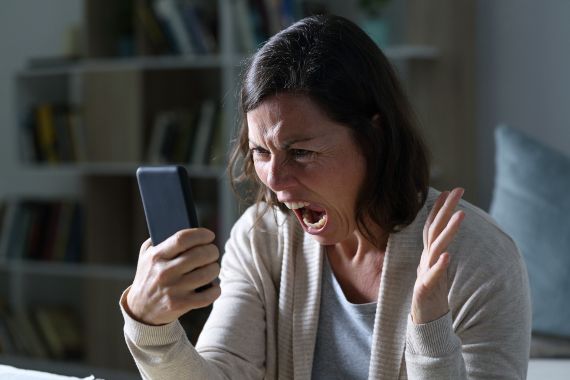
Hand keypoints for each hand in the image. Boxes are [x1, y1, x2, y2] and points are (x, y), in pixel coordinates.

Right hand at [125, 228, 220, 325]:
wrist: (141, 309)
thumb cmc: (149, 275)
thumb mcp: (146, 255)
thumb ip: (161, 240)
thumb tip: (186, 227)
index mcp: (156, 256)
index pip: (182, 239)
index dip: (200, 235)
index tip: (209, 236)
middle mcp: (164, 272)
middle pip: (199, 255)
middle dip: (212, 251)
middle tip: (213, 252)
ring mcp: (173, 290)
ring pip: (207, 274)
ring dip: (215, 268)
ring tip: (212, 267)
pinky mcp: (180, 305)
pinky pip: (207, 296)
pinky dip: (215, 289)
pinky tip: (213, 286)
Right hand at [411, 188, 464, 324]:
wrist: (423, 322)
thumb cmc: (431, 294)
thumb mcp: (435, 268)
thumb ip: (437, 250)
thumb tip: (444, 232)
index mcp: (428, 255)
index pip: (432, 226)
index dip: (439, 208)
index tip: (449, 190)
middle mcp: (425, 260)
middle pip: (433, 230)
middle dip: (445, 209)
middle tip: (457, 190)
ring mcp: (424, 274)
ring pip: (435, 248)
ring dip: (448, 231)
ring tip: (461, 215)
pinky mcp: (424, 290)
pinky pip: (432, 277)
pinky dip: (439, 266)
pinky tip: (447, 256)